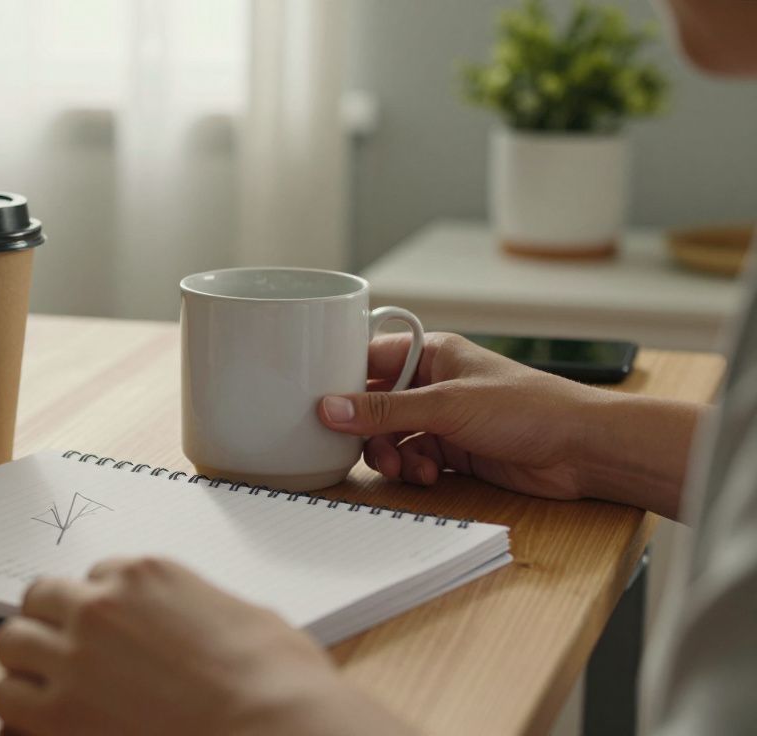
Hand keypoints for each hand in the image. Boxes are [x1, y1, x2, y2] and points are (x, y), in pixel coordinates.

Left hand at [0, 557, 414, 735]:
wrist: (274, 730)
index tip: (111, 632)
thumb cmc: (279, 684)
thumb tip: (202, 626)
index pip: (96, 576)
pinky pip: (6, 701)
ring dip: (26, 663)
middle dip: (51, 623)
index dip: (102, 606)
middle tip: (67, 653)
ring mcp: (74, 658)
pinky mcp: (59, 715)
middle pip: (40, 597)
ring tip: (47, 689)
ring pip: (11, 643)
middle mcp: (100, 607)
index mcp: (147, 575)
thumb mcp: (250, 620)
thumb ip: (203, 611)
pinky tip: (43, 725)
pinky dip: (18, 713)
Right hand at [316, 332, 594, 499]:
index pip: (369, 359)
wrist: (582, 449)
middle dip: (367, 430)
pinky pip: (414, 459)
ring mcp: (444, 418)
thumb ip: (385, 409)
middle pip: (375, 404)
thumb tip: (329, 409)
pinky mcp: (455, 450)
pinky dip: (413, 470)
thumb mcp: (447, 405)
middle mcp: (433, 383)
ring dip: (390, 455)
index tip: (317, 404)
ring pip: (392, 437)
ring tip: (403, 468)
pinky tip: (427, 476)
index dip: (341, 380)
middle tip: (366, 448)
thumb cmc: (528, 407)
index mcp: (431, 353)